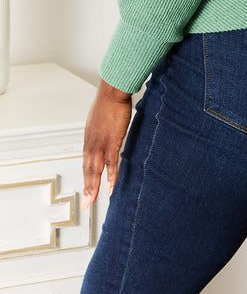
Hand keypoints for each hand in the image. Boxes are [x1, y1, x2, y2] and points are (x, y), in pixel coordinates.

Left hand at [81, 78, 131, 209]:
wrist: (113, 90)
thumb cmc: (110, 99)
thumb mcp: (103, 116)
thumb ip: (103, 126)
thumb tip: (106, 128)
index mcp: (89, 136)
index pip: (86, 160)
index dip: (87, 175)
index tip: (87, 186)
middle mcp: (91, 142)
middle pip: (88, 169)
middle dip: (87, 187)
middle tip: (86, 203)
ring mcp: (101, 143)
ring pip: (95, 170)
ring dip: (93, 187)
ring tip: (92, 202)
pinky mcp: (112, 141)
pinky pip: (110, 163)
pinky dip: (110, 177)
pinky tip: (110, 188)